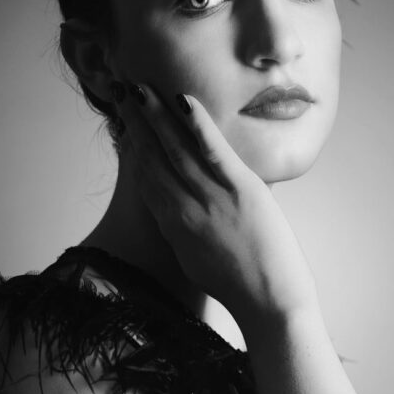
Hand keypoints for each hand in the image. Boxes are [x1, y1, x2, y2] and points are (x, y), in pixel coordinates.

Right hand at [114, 80, 318, 330]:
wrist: (269, 305)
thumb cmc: (237, 288)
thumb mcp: (196, 260)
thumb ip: (182, 231)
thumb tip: (177, 211)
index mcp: (173, 226)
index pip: (145, 177)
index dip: (132, 146)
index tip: (124, 121)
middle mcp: (184, 210)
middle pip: (152, 157)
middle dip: (136, 122)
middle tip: (123, 91)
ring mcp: (211, 199)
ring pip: (175, 149)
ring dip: (156, 114)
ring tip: (142, 87)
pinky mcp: (240, 190)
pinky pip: (212, 150)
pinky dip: (196, 124)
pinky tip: (183, 100)